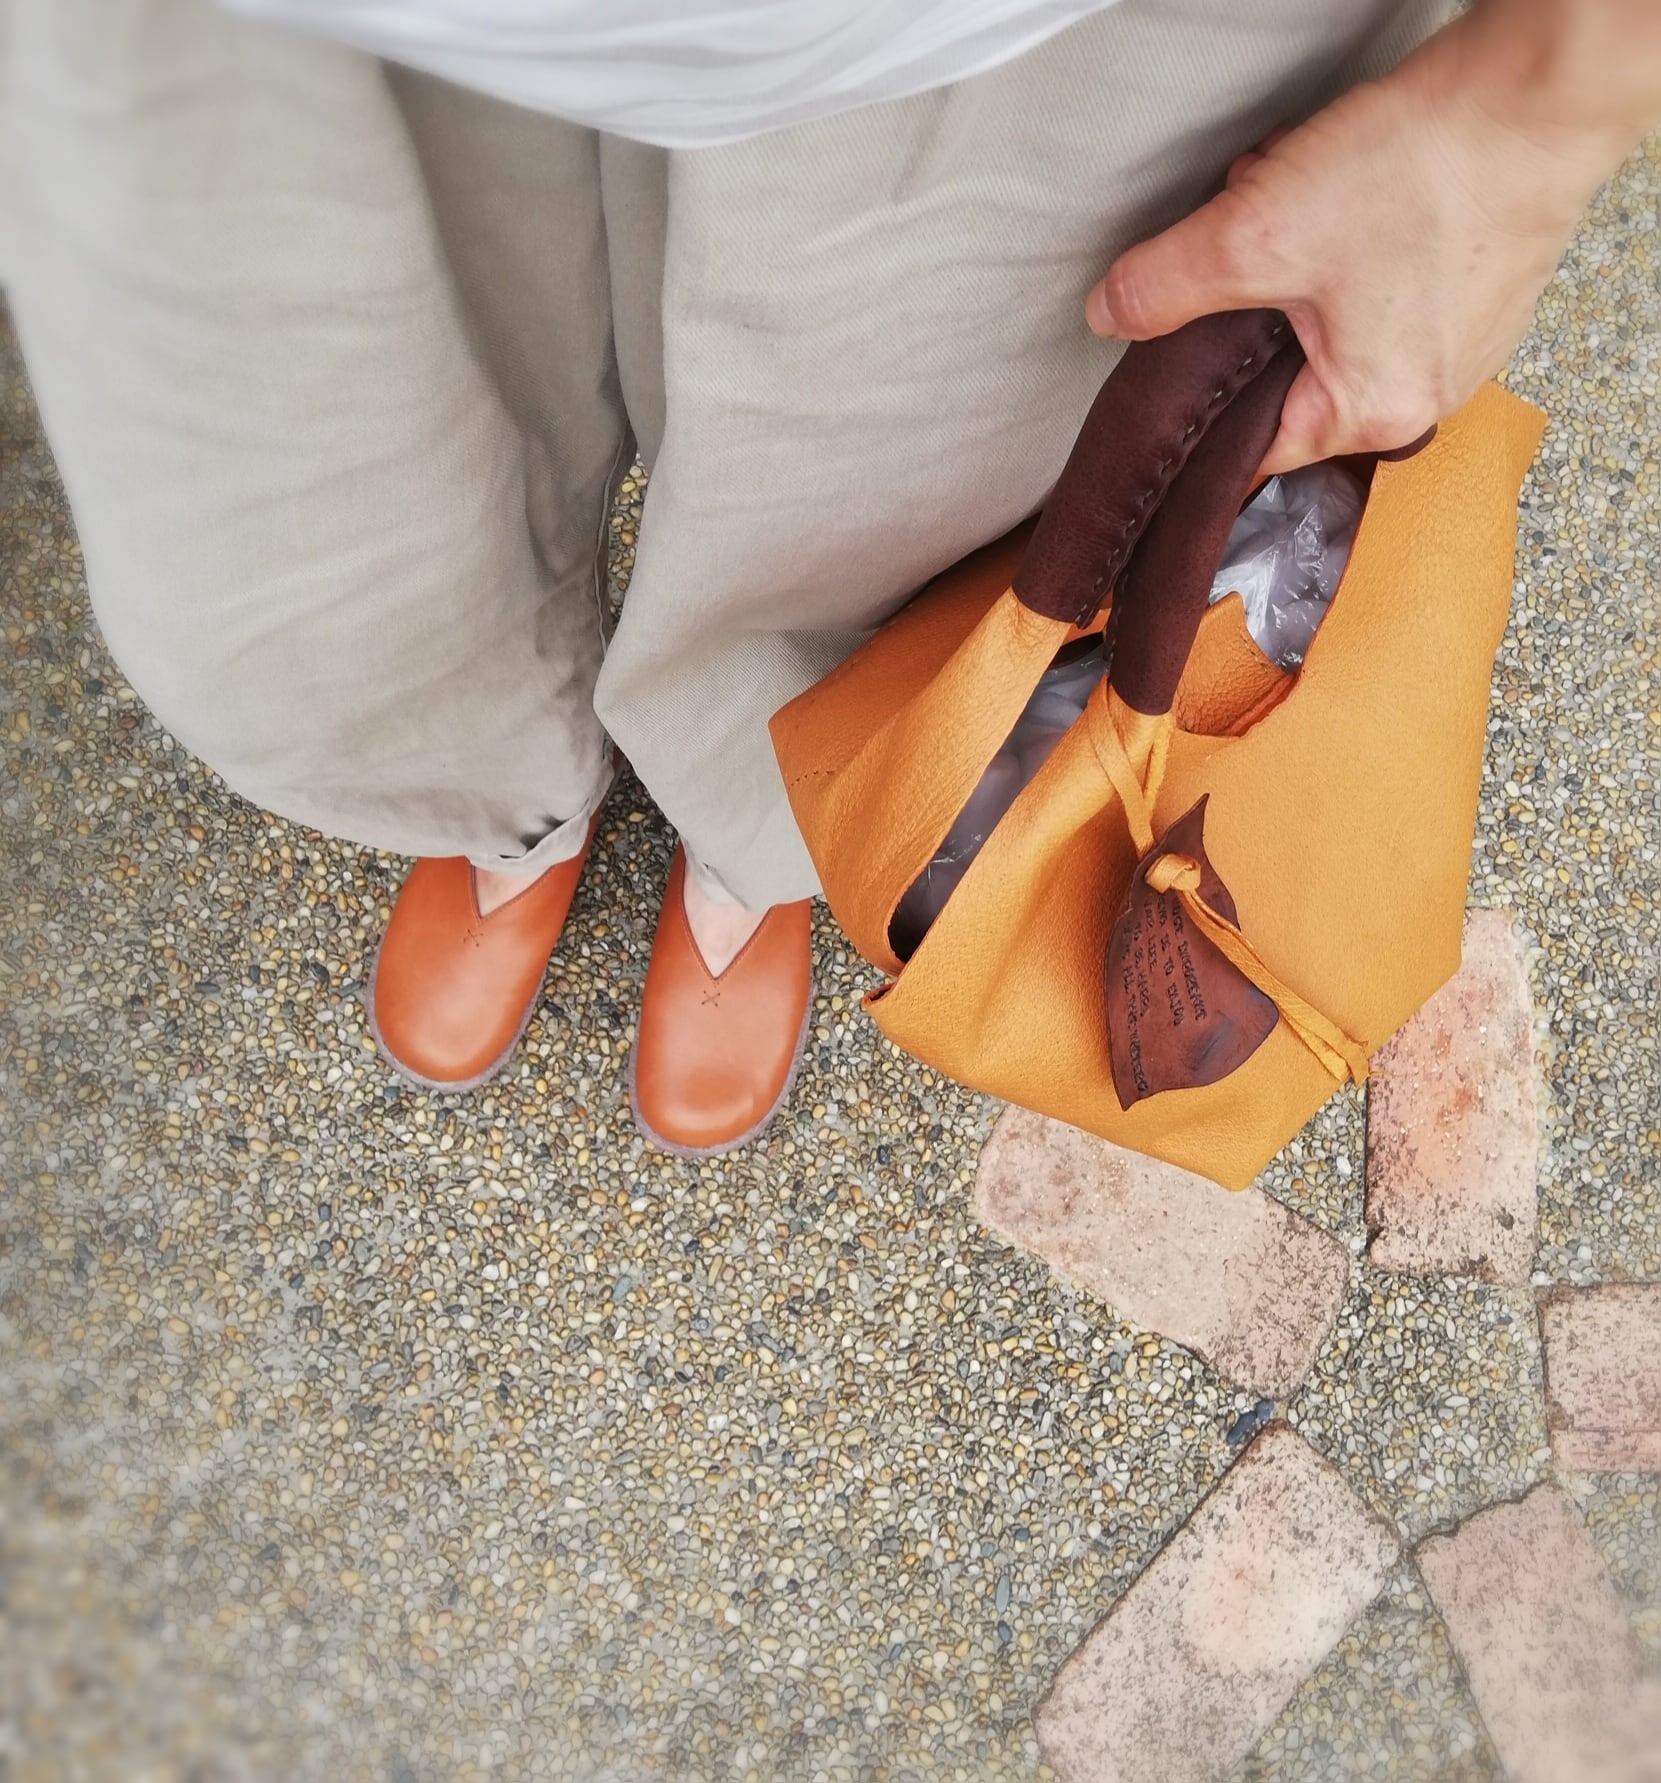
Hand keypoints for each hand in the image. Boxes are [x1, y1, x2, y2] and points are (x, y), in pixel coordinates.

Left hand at [1086, 0, 1659, 474]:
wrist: (1538, 91)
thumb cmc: (1425, 171)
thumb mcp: (1258, 234)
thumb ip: (1168, 286)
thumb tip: (1111, 315)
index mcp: (1372, 415)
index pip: (1254, 449)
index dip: (1205, 405)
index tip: (1177, 365)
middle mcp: (1424, 397)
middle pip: (1289, 379)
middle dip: (1252, 311)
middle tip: (1249, 240)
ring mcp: (1458, 344)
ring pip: (1330, 323)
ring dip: (1296, 263)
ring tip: (1302, 198)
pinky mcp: (1475, 290)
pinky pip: (1382, 287)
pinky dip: (1348, 242)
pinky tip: (1346, 190)